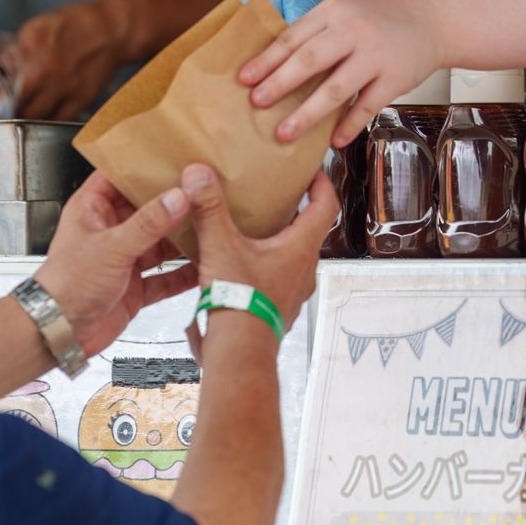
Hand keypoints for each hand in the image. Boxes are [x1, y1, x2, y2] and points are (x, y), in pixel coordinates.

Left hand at [14, 0, 133, 119]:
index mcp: (28, 46)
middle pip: (10, 102)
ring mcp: (63, 86)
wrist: (111, 31)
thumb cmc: (73, 26)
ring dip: (20, 120)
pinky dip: (45, 122)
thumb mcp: (36, 28)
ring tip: (16, 118)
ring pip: (31, 118)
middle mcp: (44, 68)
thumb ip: (15, 51)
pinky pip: (55, 121)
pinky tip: (41, 119)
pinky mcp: (80, 99)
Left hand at [37, 172, 196, 356]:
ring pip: (160, 242)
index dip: (144, 165)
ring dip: (183, 238)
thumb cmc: (64, 286)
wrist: (58, 332)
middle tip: (202, 189)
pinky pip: (165, 276)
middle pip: (147, 209)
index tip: (173, 156)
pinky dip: (183, 274)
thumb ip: (148, 224)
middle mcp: (109, 231)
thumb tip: (176, 198)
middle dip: (173, 202)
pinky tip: (202, 267)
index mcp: (92, 210)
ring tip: (210, 224)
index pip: (119, 176)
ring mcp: (124, 259)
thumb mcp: (111, 247)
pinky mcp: (134, 286)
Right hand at [182, 162, 333, 333]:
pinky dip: (268, 263)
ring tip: (255, 226)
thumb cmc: (239, 304)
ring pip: (296, 255)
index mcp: (301, 248)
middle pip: (311, 230)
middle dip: (297, 209)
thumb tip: (198, 174)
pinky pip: (281, 277)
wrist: (239, 353)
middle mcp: (305, 269)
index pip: (327, 205)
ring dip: (281, 239)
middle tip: (278, 194)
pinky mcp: (279, 306)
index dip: (323, 183)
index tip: (312, 171)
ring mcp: (294, 291)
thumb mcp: (221, 248)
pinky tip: (242, 262)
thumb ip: (209, 209)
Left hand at [238, 0, 444, 147]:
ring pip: (337, 88)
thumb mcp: (344, 12)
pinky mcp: (397, 78)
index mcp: (334, 11)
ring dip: (308, 114)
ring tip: (285, 133)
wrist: (431, 20)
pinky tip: (333, 141)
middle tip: (256, 103)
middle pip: (310, 60)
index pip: (294, 37)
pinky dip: (349, 125)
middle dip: (280, 84)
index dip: (267, 59)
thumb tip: (270, 65)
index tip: (244, 79)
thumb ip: (314, 33)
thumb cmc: (377, 21)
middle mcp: (354, 30)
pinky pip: (368, 106)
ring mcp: (377, 55)